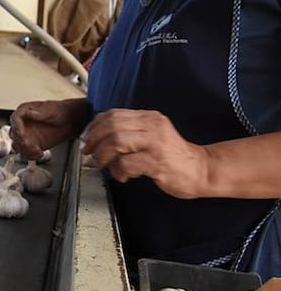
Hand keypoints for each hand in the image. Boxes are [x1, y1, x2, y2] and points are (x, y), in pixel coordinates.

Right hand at [10, 98, 89, 159]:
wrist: (69, 121)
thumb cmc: (59, 111)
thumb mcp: (50, 109)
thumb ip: (39, 112)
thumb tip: (28, 113)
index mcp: (24, 111)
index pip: (15, 119)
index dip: (17, 127)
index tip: (21, 133)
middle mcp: (23, 124)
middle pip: (14, 133)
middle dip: (20, 140)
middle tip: (28, 144)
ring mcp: (27, 135)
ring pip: (18, 145)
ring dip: (24, 149)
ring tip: (35, 150)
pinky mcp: (33, 144)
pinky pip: (26, 152)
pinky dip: (31, 155)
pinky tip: (39, 154)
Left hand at [81, 109, 209, 198]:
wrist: (202, 170)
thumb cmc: (172, 156)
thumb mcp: (152, 135)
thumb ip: (130, 132)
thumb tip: (98, 134)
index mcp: (149, 118)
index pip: (113, 114)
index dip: (94, 126)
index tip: (87, 137)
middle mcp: (152, 126)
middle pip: (112, 126)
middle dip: (94, 140)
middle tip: (89, 153)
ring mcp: (155, 144)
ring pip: (117, 141)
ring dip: (103, 155)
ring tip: (102, 164)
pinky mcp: (157, 162)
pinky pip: (127, 163)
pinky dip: (118, 171)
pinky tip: (122, 176)